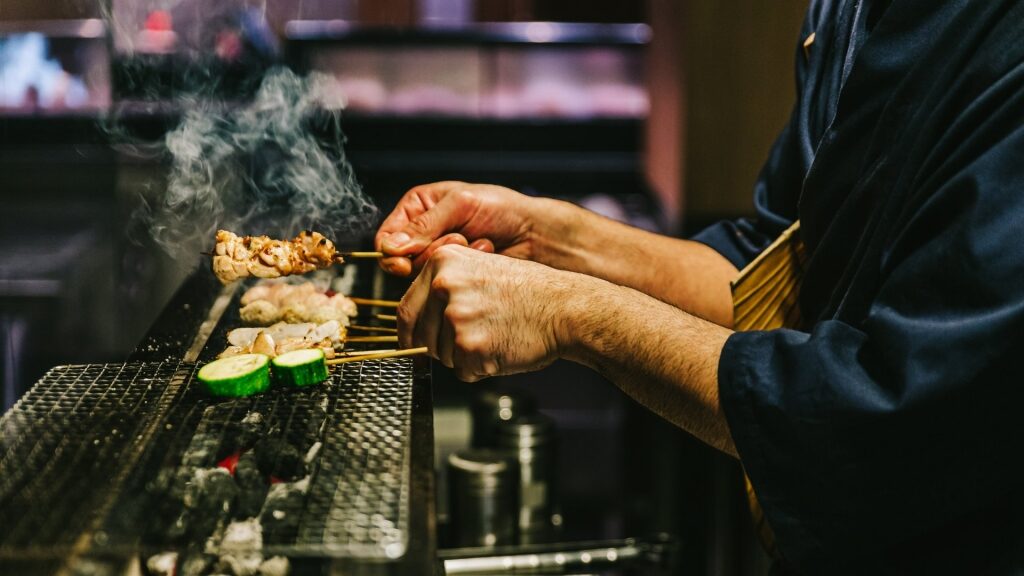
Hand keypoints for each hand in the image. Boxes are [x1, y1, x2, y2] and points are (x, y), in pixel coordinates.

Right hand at [375, 181, 537, 276]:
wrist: (534, 233)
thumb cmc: (501, 208)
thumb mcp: (460, 204)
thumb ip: (425, 225)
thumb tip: (390, 247)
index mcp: (418, 208)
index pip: (386, 236)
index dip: (391, 252)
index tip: (403, 262)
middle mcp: (423, 234)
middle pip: (402, 260)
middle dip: (430, 252)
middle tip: (459, 238)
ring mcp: (438, 258)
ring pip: (422, 273)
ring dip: (451, 259)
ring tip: (477, 242)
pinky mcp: (453, 277)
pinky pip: (443, 282)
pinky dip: (463, 269)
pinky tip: (484, 253)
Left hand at [398, 244, 573, 381]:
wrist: (565, 308)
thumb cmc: (531, 293)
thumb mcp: (481, 269)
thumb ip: (445, 287)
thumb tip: (417, 319)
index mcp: (443, 262)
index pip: (406, 310)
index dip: (410, 334)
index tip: (413, 344)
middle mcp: (444, 286)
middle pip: (421, 337)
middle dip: (441, 347)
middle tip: (475, 337)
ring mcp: (455, 316)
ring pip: (441, 356)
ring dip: (464, 357)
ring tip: (495, 335)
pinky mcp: (470, 346)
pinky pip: (463, 371)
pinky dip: (480, 369)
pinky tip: (501, 348)